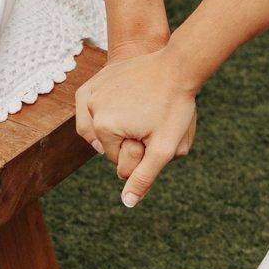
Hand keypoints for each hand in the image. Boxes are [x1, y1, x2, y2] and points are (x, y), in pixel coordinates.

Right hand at [76, 43, 198, 206]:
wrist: (177, 65)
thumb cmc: (173, 107)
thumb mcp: (163, 147)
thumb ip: (144, 176)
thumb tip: (127, 203)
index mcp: (103, 127)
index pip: (118, 159)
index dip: (141, 153)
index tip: (156, 133)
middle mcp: (91, 108)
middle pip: (109, 142)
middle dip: (129, 138)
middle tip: (153, 121)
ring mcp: (92, 91)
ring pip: (104, 124)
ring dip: (120, 122)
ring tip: (144, 110)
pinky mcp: (97, 79)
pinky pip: (99, 104)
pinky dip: (111, 106)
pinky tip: (130, 101)